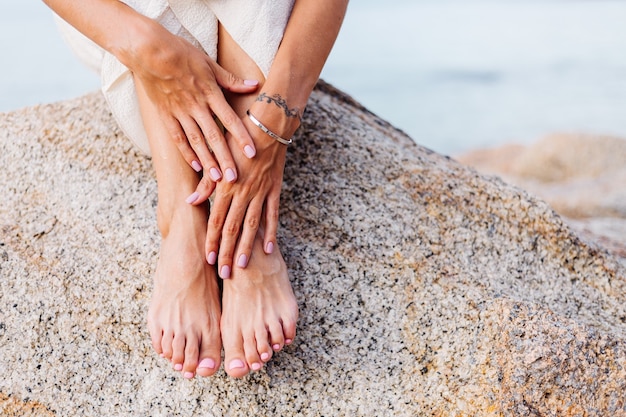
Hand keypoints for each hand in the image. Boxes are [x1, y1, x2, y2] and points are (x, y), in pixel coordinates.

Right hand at [129, 24, 258, 181]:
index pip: (230, 119)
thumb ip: (232, 79)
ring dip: (207, 161)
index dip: (241, 137)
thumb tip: (255, 84)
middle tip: (234, 178)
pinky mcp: (165, 115)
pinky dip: (187, 152)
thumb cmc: (181, 53)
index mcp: (209, 93)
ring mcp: (179, 112)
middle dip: (225, 158)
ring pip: (196, 141)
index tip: (252, 153)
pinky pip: (177, 138)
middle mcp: (196, 106)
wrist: (147, 50)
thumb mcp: (210, 63)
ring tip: (217, 178)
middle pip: (214, 136)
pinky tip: (196, 166)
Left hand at [192, 116, 287, 277]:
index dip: (211, 241)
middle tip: (222, 273)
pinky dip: (271, 232)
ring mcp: (260, 192)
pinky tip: (268, 248)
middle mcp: (242, 192)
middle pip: (232, 228)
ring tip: (241, 267)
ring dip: (246, 247)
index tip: (207, 259)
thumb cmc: (238, 137)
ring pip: (251, 226)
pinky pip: (272, 215)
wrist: (266, 124)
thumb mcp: (217, 157)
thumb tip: (190, 201)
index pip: (215, 220)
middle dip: (226, 252)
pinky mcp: (274, 189)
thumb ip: (205, 182)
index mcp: (226, 186)